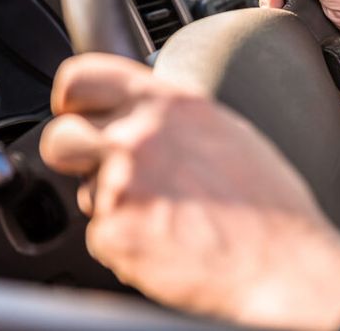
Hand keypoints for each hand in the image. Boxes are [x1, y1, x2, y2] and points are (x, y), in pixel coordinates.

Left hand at [40, 53, 339, 329]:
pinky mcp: (114, 234)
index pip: (80, 76)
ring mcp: (121, 187)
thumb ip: (175, 115)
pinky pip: (100, 234)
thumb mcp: (226, 131)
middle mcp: (138, 138)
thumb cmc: (269, 204)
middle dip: (73, 155)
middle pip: (58, 136)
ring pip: (80, 190)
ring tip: (162, 213)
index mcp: (169, 104)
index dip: (71, 98)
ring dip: (108, 201)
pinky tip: (165, 240)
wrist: (281, 264)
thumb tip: (146, 112)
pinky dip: (124, 241)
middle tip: (102, 169)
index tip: (77, 111)